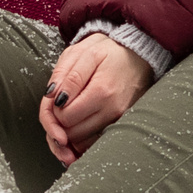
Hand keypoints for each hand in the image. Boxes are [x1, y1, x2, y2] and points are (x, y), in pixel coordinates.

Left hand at [40, 34, 151, 164]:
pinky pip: (95, 141)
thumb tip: (53, 99)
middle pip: (72, 134)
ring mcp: (118, 120)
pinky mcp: (121, 124)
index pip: (64, 117)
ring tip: (69, 111)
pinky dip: (82, 136)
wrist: (139, 54)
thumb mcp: (85, 53)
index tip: (55, 97)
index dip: (52, 110)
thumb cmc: (109, 51)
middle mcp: (112, 111)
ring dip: (69, 132)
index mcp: (101, 91)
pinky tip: (79, 120)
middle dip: (59, 123)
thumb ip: (67, 76)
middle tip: (59, 104)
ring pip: (82, 142)